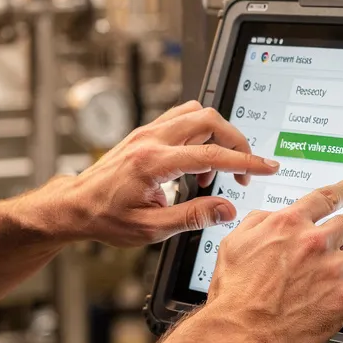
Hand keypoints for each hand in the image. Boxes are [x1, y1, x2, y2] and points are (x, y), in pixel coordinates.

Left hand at [59, 101, 279, 247]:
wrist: (76, 205)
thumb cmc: (106, 218)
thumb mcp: (151, 229)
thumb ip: (192, 217)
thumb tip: (227, 209)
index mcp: (153, 163)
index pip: (210, 155)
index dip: (244, 161)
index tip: (266, 167)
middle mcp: (151, 140)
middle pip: (208, 120)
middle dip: (236, 142)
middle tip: (243, 172)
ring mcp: (148, 132)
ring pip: (197, 113)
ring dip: (217, 136)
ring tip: (213, 174)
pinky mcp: (146, 132)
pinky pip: (183, 118)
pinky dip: (200, 135)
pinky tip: (196, 164)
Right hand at [204, 176, 342, 342]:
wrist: (240, 332)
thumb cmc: (234, 294)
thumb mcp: (234, 244)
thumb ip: (258, 222)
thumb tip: (272, 216)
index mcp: (288, 224)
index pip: (328, 196)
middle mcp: (314, 242)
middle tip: (338, 249)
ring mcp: (333, 270)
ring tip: (339, 277)